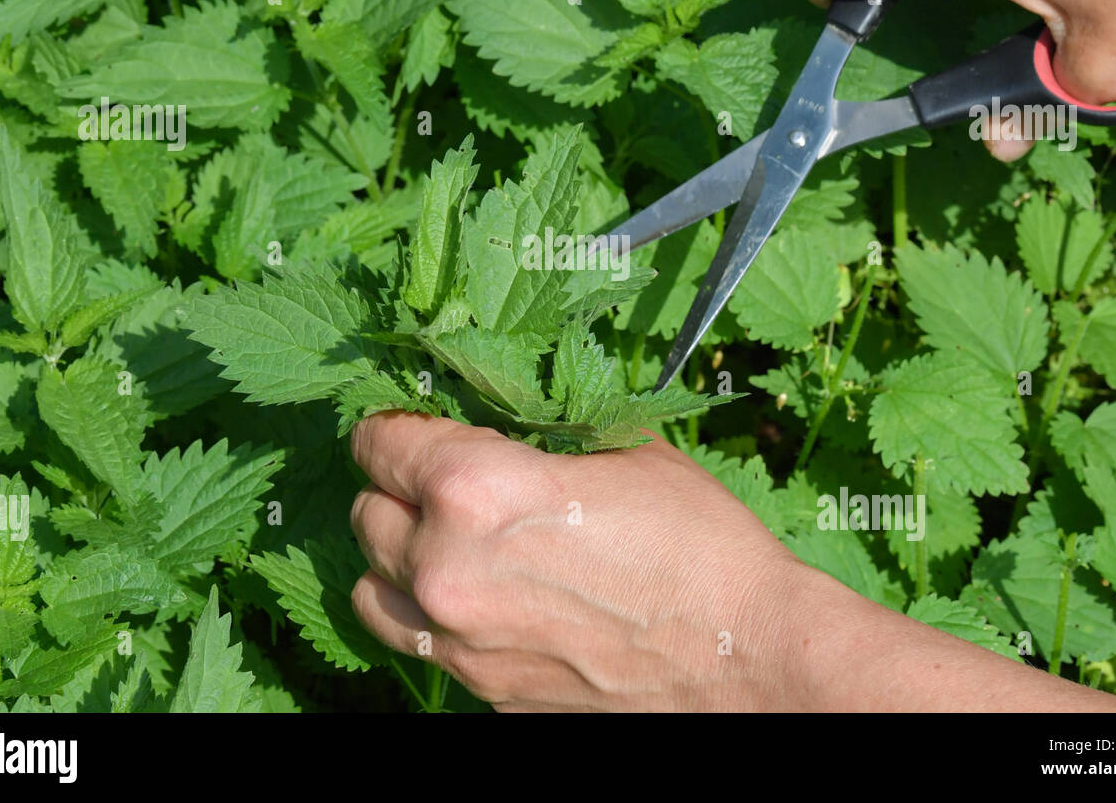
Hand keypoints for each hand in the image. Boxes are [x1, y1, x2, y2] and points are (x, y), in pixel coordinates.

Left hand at [349, 412, 807, 709]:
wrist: (749, 656)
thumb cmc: (698, 542)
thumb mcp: (620, 450)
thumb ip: (537, 436)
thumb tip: (499, 423)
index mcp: (473, 489)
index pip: (378, 444)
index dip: (393, 426)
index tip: (411, 426)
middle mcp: (445, 568)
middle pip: (366, 516)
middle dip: (396, 491)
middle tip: (439, 482)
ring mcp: (460, 643)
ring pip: (371, 590)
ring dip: (398, 559)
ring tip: (445, 544)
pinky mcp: (483, 692)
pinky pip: (423, 645)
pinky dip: (435, 617)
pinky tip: (487, 599)